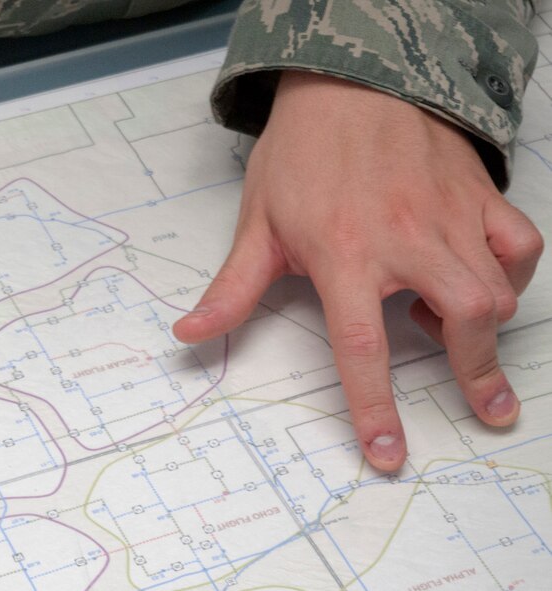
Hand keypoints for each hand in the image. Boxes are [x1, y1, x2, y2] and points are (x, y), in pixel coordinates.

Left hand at [173, 71, 543, 471]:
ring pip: (497, 289)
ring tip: (450, 328)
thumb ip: (231, 287)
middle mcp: (404, 238)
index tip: (389, 453)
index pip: (361, 346)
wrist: (346, 83)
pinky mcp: (477, 193)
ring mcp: (449, 214)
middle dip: (477, 374)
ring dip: (486, 327)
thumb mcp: (257, 223)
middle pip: (463, 320)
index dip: (375, 407)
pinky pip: (520, 244)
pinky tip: (482, 279)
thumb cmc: (299, 154)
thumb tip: (189, 334)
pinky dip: (512, 275)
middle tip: (485, 409)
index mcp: (344, 253)